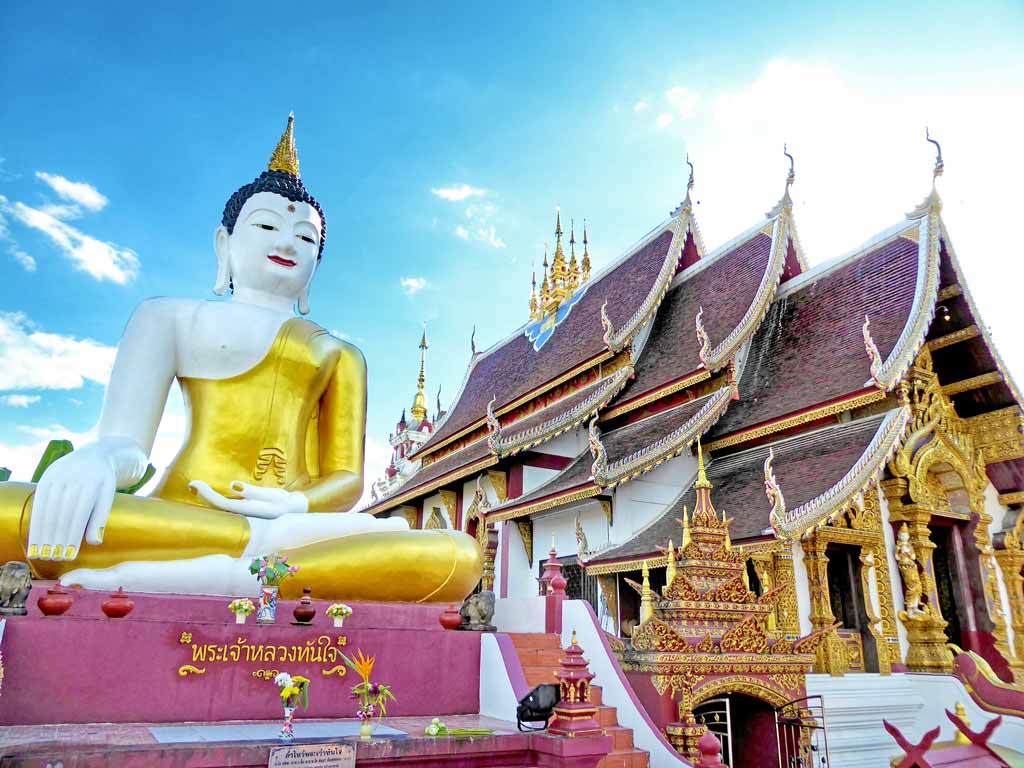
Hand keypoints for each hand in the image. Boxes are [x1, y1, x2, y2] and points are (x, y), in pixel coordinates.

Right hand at [28, 445, 117, 560]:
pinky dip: (36, 523)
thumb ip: (100, 518)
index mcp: (92, 485)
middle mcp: (73, 480)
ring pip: (48, 511)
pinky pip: (39, 504)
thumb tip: (94, 543)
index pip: (79, 516)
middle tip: (54, 559)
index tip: (69, 556)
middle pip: (62, 515)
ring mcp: (57, 478)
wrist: (94, 454)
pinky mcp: (46, 478)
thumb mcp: (107, 495)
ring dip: (44, 534)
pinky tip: (36, 538)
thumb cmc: (103, 481)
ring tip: (43, 553)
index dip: (73, 537)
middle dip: (57, 539)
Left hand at [188, 480, 307, 518]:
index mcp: (246, 512)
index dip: (205, 494)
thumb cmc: (284, 503)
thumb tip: (232, 485)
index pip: (220, 503)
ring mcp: (242, 513)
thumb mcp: (271, 496)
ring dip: (206, 497)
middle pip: (215, 506)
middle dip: (202, 495)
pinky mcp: (244, 510)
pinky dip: (214, 498)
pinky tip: (208, 493)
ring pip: (218, 507)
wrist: (294, 512)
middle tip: (191, 483)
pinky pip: (224, 505)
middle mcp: (241, 515)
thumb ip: (251, 491)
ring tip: (195, 487)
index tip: (194, 483)